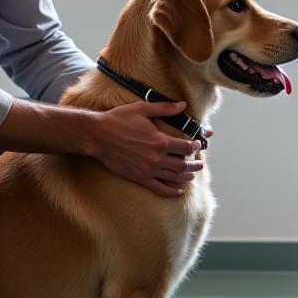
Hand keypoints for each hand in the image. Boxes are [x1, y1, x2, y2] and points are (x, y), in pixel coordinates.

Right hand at [89, 101, 204, 196]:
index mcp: (160, 141)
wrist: (98, 136)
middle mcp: (156, 158)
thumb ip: (165, 108)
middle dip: (195, 164)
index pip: (186, 147)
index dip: (195, 147)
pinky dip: (170, 191)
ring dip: (186, 176)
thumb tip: (183, 105)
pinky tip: (178, 191)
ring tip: (192, 174)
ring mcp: (148, 170)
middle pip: (183, 165)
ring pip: (174, 177)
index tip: (197, 145)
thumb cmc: (119, 119)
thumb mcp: (142, 109)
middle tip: (200, 163)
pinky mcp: (139, 177)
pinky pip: (159, 188)